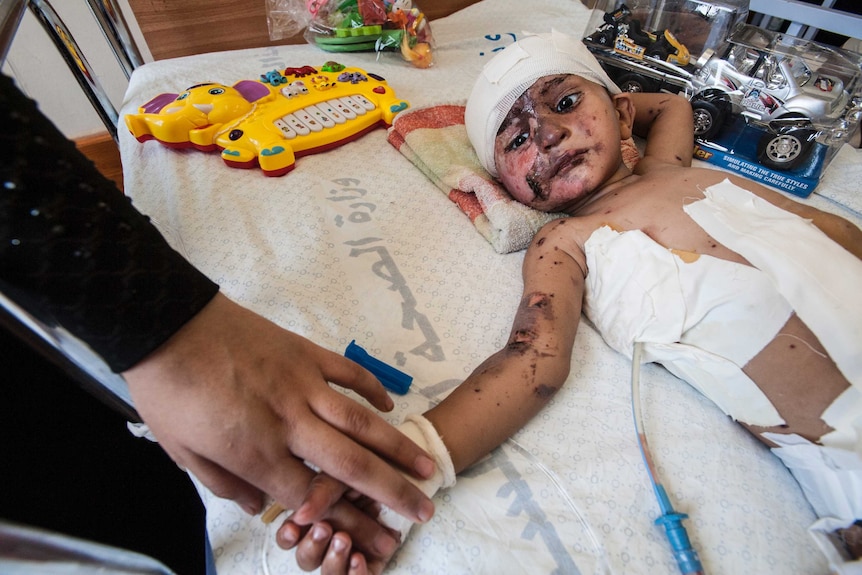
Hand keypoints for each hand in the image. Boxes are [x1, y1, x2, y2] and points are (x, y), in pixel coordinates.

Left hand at [123, 293, 435, 554]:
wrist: (167, 326)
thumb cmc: (169, 392)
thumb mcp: (181, 452)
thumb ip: (224, 483)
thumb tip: (258, 503)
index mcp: (257, 454)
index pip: (311, 500)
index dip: (347, 523)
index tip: (377, 538)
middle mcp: (290, 424)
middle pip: (351, 465)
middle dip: (393, 492)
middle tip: (424, 509)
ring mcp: (302, 385)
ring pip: (361, 421)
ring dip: (397, 446)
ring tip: (427, 465)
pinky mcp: (305, 353)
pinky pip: (348, 372)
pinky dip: (373, 388)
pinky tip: (390, 405)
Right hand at [277, 486, 398, 574]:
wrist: (402, 485)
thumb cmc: (366, 480)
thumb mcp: (342, 478)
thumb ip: (320, 492)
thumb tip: (300, 515)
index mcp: (315, 520)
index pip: (289, 537)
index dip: (287, 537)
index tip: (292, 528)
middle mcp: (329, 543)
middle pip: (306, 558)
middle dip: (312, 546)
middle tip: (324, 529)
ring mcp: (349, 557)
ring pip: (328, 573)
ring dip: (332, 560)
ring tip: (343, 540)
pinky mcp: (369, 568)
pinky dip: (355, 573)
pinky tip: (358, 559)